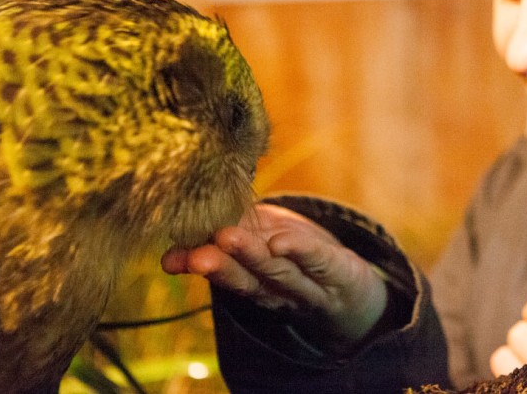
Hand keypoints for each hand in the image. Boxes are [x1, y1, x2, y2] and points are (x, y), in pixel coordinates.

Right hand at [161, 203, 387, 343]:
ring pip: (279, 271)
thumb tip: (172, 241)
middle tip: (197, 255)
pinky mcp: (342, 270)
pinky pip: (321, 262)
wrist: (357, 289)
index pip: (226, 274)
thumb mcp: (262, 246)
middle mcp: (281, 288)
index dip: (198, 265)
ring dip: (251, 256)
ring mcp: (312, 282)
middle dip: (222, 265)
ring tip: (226, 237)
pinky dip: (301, 252)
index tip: (170, 260)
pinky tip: (282, 242)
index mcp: (258, 282)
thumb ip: (224, 242)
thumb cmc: (300, 258)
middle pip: (250, 277)